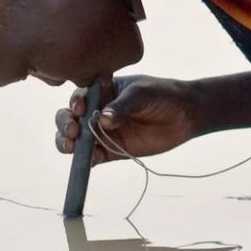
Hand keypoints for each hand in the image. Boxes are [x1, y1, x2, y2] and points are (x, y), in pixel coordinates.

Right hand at [55, 75, 198, 164]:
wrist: (184, 115)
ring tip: (72, 146)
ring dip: (68, 143)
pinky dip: (86, 159)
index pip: (80, 96)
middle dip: (65, 124)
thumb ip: (122, 106)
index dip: (75, 103)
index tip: (80, 109)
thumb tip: (102, 120)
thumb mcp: (141, 94)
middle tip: (74, 130)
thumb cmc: (162, 95)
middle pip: (69, 118)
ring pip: (75, 139)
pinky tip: (90, 159)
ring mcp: (102, 132)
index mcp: (101, 91)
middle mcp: (96, 111)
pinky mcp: (111, 151)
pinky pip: (92, 157)